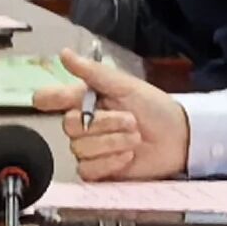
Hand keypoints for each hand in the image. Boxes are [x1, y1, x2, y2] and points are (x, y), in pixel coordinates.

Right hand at [56, 48, 187, 181]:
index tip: (48, 100)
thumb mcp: (126, 85)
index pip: (52, 99)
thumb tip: (65, 55)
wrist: (179, 138)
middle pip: (69, 126)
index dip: (47, 99)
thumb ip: (93, 72)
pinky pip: (88, 169)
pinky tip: (127, 156)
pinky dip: (111, 162)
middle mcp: (83, 125)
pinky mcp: (98, 171)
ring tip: (134, 138)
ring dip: (113, 142)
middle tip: (130, 121)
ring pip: (81, 149)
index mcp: (85, 100)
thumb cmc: (156, 109)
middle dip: (104, 124)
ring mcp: (89, 149)